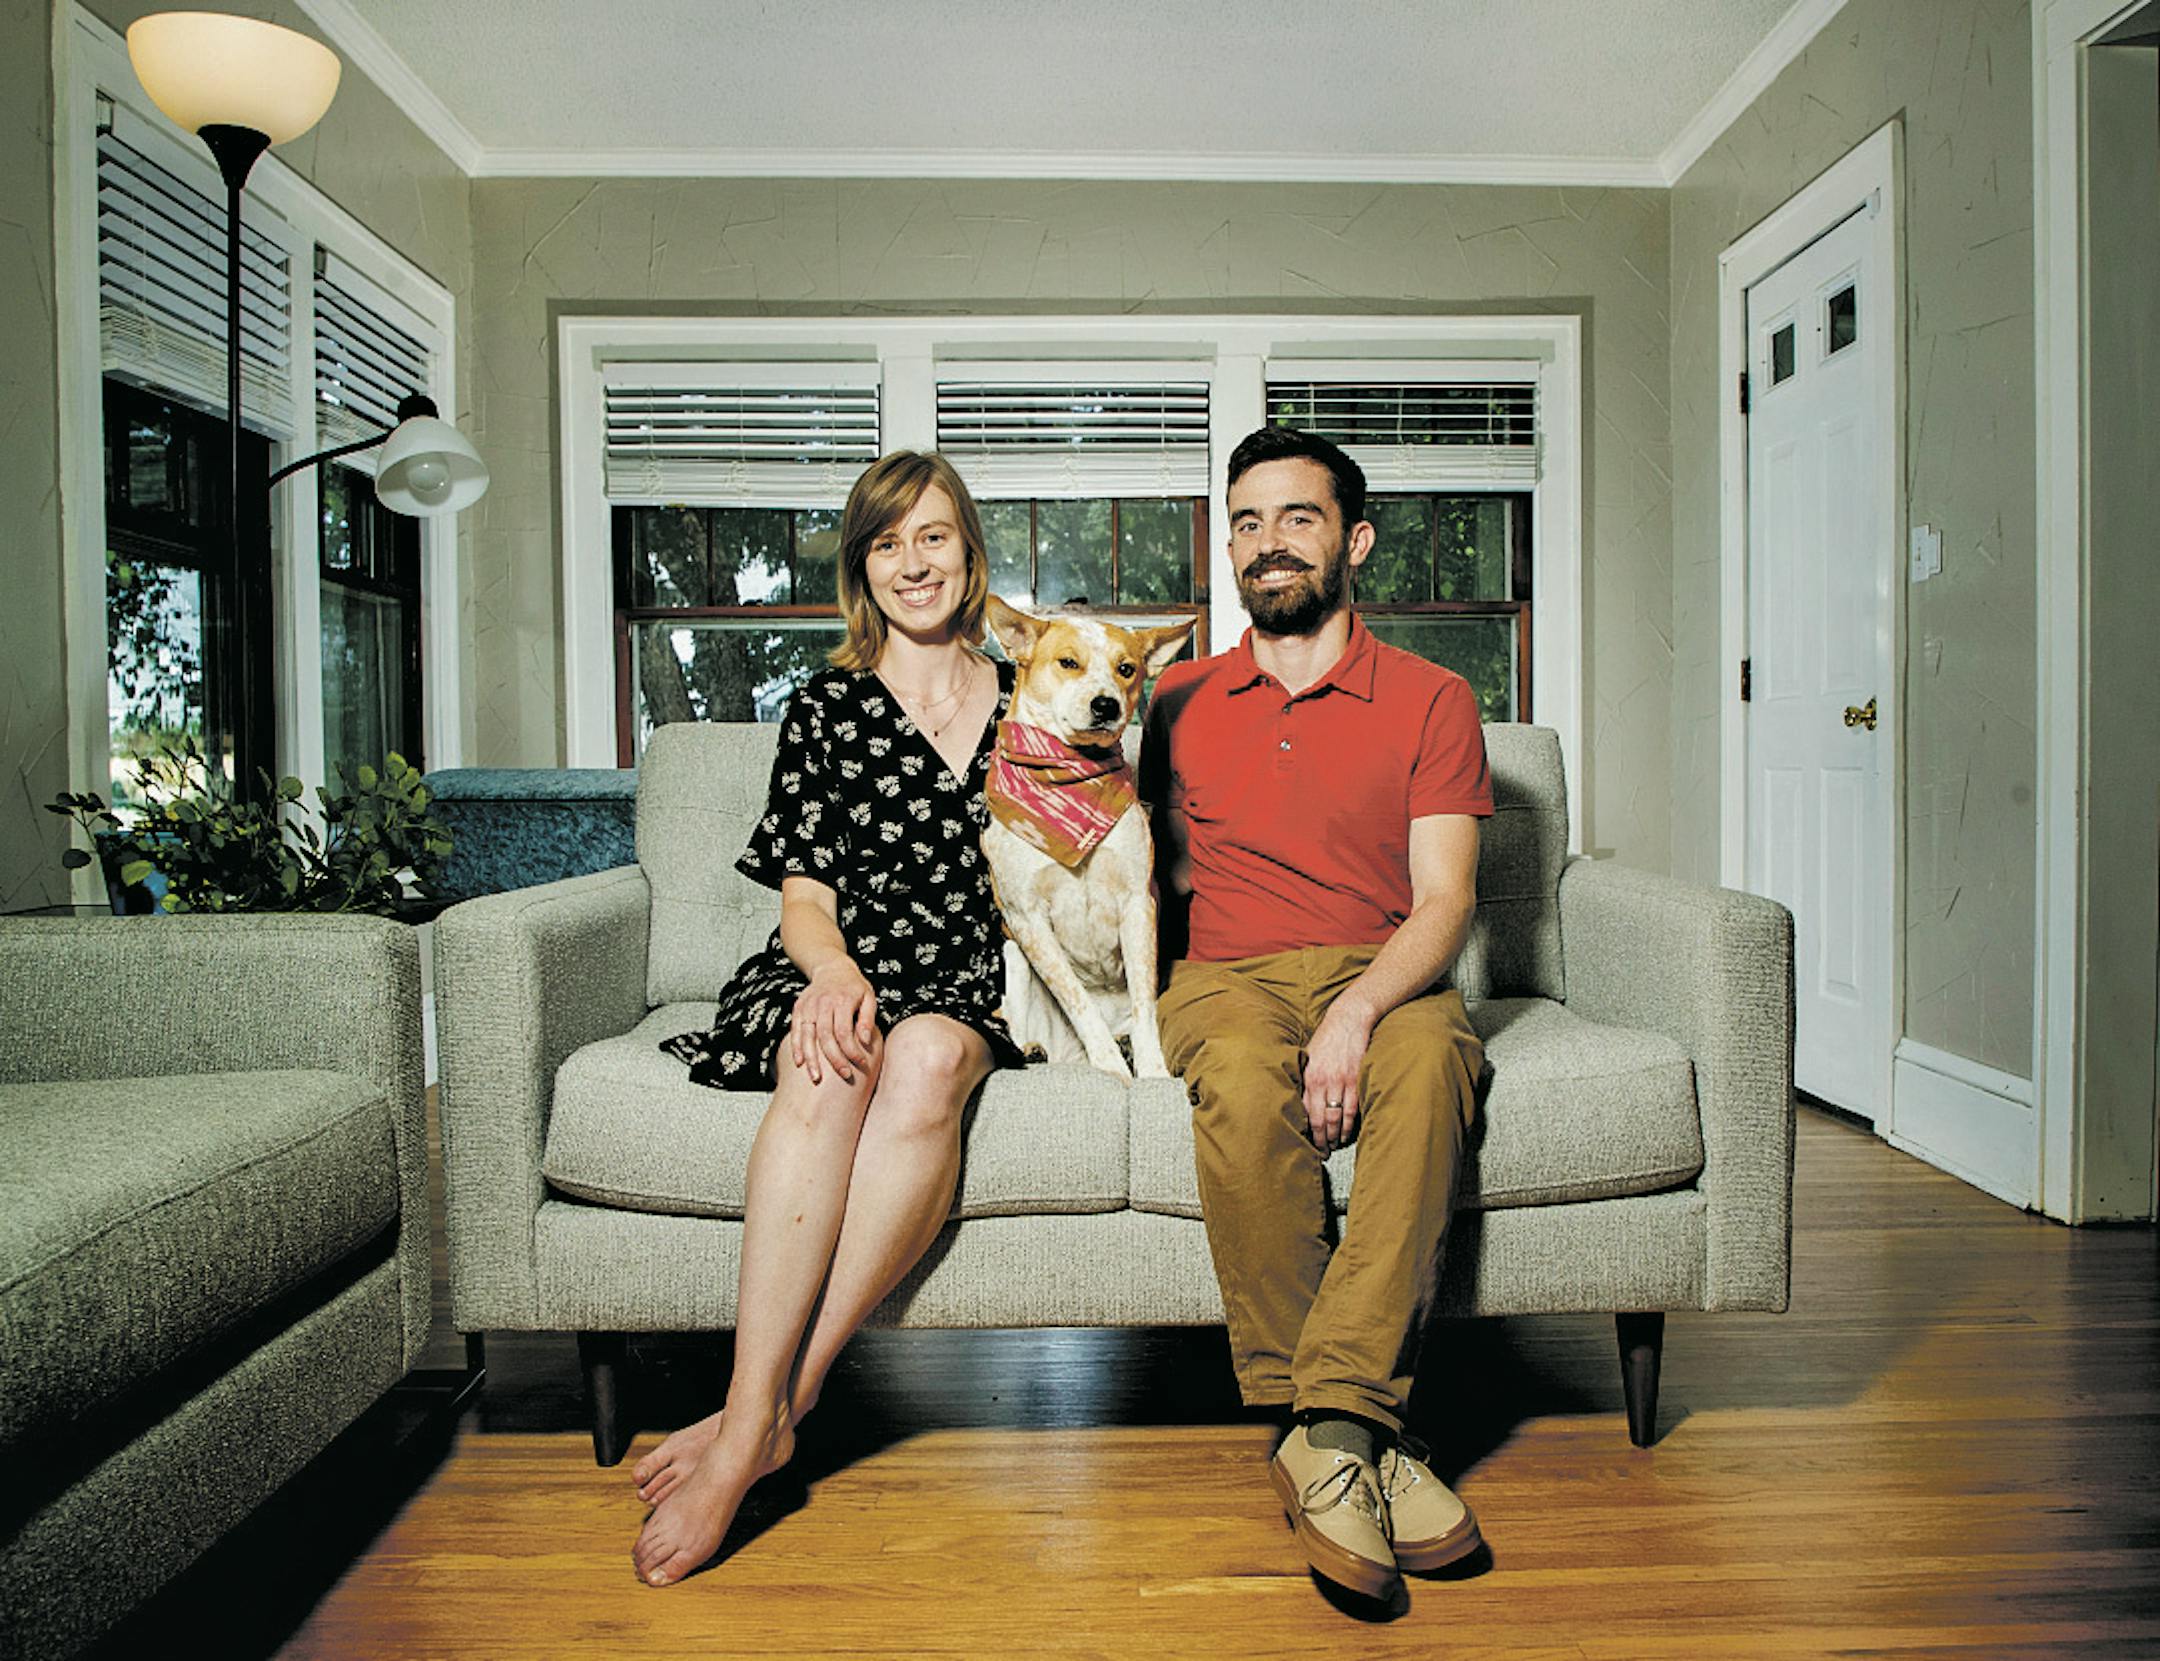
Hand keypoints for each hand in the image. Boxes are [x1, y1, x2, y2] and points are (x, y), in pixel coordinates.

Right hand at [791, 960, 877, 1085]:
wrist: (832, 967)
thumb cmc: (854, 986)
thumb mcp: (868, 997)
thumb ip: (868, 1019)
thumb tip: (865, 1041)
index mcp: (842, 1000)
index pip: (845, 1031)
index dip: (852, 1050)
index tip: (860, 1064)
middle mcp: (823, 1003)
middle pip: (826, 1036)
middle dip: (834, 1059)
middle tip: (844, 1075)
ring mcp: (808, 1006)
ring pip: (807, 1036)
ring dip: (811, 1059)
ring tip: (816, 1077)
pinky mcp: (798, 1009)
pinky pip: (795, 1031)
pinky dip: (796, 1047)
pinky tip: (799, 1063)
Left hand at [1300, 999, 1374, 1154]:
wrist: (1349, 1020)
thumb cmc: (1327, 1038)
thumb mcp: (1308, 1056)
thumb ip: (1305, 1078)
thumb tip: (1298, 1101)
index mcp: (1308, 1077)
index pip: (1305, 1112)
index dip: (1306, 1131)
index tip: (1306, 1143)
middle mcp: (1322, 1081)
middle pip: (1320, 1119)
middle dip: (1320, 1139)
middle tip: (1321, 1152)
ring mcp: (1340, 1081)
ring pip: (1336, 1117)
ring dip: (1334, 1136)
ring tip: (1333, 1146)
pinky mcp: (1356, 1079)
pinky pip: (1352, 1109)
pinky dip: (1349, 1125)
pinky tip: (1346, 1134)